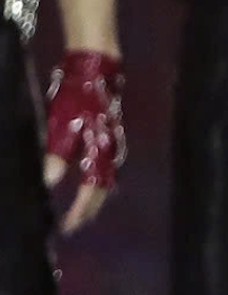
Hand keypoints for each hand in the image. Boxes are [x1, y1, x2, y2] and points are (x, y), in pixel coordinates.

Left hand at [41, 50, 121, 234]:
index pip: (92, 192)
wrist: (96, 68)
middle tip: (75, 223)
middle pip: (104, 188)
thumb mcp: (60, 126)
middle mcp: (110, 151)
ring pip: (106, 177)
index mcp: (99, 152)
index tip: (68, 226)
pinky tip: (87, 179)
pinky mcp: (109, 134)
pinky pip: (105, 166)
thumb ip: (56, 156)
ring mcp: (112, 142)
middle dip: (90, 208)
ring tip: (82, 208)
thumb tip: (49, 183)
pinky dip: (97, 180)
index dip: (81, 211)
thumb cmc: (77, 97)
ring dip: (95, 195)